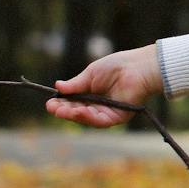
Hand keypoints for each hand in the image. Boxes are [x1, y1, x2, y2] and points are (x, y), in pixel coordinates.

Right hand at [45, 45, 162, 127]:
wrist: (138, 66)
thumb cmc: (117, 66)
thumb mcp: (91, 74)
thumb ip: (76, 84)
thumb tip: (57, 87)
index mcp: (91, 94)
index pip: (73, 102)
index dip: (61, 104)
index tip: (50, 102)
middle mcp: (98, 106)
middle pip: (78, 113)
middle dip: (64, 111)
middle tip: (53, 108)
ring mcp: (107, 113)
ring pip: (87, 119)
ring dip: (74, 115)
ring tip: (62, 110)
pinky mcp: (117, 117)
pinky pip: (100, 121)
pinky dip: (89, 117)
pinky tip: (80, 111)